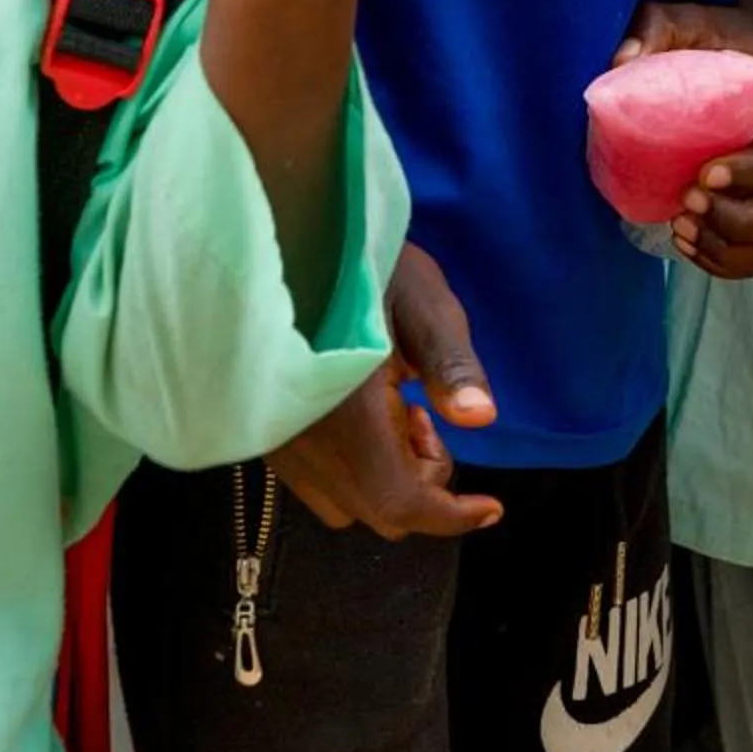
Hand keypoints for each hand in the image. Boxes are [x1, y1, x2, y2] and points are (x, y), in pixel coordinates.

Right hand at [265, 245, 501, 538]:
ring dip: (384, 476)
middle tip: (431, 422)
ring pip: (339, 498)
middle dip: (420, 486)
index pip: (397, 501)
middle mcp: (300, 442)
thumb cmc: (359, 262)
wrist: (280, 235)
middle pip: (371, 509)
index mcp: (344, 417)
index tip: (491, 508)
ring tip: (403, 409)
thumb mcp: (422, 302)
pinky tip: (366, 408)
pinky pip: (311, 474)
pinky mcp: (261, 425)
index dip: (448, 516)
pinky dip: (352, 463)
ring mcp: (274, 437)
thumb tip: (481, 417)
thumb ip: (452, 364)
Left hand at [616, 0, 752, 276]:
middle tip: (686, 208)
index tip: (701, 178)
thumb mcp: (686, 16)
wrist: (736, 47)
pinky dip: (734, 261)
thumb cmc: (714, 35)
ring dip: (736, 249)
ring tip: (683, 230)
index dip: (752, 173)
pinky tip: (691, 243)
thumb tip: (621, 60)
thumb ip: (657, 27)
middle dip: (742, 221)